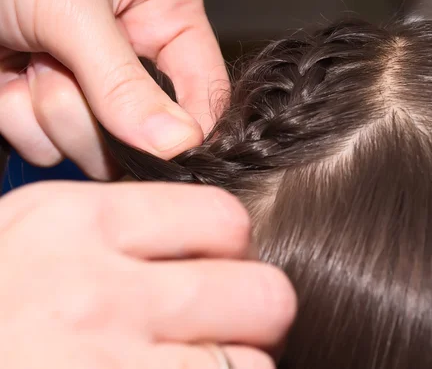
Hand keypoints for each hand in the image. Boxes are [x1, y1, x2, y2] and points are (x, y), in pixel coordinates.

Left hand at [0, 0, 227, 178]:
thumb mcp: (71, 7)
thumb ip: (124, 81)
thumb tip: (179, 142)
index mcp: (163, 11)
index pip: (206, 86)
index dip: (191, 124)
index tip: (170, 150)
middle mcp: (134, 53)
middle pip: (151, 128)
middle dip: (100, 110)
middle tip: (61, 66)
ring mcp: (91, 85)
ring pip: (100, 147)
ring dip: (54, 111)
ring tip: (27, 61)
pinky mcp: (49, 107)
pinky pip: (53, 148)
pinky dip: (21, 119)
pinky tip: (7, 77)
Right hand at [0, 181, 295, 367]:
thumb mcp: (29, 237)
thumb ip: (118, 233)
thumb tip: (209, 242)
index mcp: (74, 224)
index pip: (224, 219)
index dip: (233, 247)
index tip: (218, 264)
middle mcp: (96, 294)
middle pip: (260, 293)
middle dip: (256, 310)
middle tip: (228, 324)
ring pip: (250, 366)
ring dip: (238, 367)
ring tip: (197, 363)